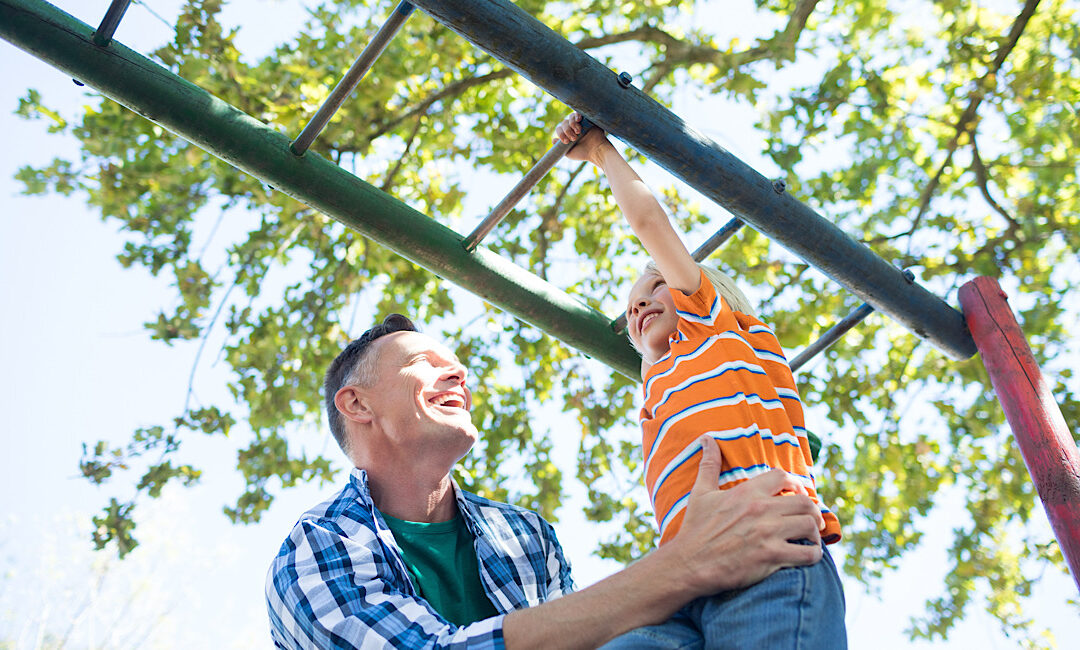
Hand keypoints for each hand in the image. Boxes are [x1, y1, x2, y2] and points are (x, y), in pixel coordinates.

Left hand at [553, 112, 611, 163]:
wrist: (596, 151)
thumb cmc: (583, 153)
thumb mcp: (568, 152)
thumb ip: (560, 146)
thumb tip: (553, 139)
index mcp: (568, 134)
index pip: (559, 129)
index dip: (561, 134)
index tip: (566, 142)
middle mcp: (573, 127)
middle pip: (564, 123)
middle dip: (567, 131)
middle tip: (574, 138)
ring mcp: (580, 122)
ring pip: (570, 117)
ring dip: (572, 124)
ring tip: (578, 131)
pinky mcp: (587, 119)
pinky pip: (579, 113)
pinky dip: (577, 115)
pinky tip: (579, 120)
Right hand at [664, 435, 825, 596]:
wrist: (688, 564)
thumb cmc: (695, 529)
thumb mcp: (700, 493)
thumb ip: (709, 465)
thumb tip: (707, 438)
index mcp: (746, 492)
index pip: (783, 477)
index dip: (796, 484)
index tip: (798, 494)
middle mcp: (760, 509)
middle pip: (805, 502)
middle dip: (813, 511)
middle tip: (812, 520)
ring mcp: (767, 533)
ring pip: (809, 526)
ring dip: (815, 533)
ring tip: (810, 538)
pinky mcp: (771, 557)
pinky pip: (808, 553)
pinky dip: (813, 554)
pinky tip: (807, 555)